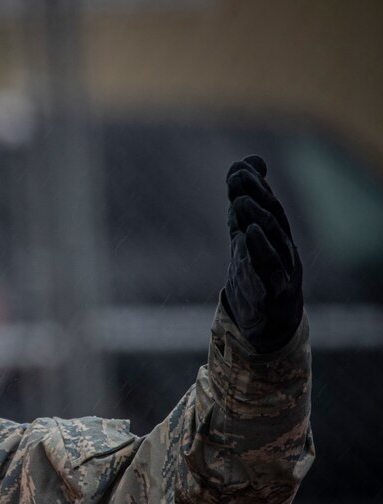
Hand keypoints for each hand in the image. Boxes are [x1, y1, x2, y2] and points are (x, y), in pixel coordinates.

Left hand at [224, 155, 303, 351]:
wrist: (269, 321)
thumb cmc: (258, 274)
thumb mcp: (245, 236)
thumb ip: (243, 205)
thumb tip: (243, 164)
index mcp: (276, 236)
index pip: (268, 206)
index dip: (254, 186)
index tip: (237, 169)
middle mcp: (283, 249)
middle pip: (273, 218)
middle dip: (256, 196)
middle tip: (237, 180)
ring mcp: (281, 270)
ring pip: (274, 241)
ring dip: (257, 219)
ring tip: (239, 202)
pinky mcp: (273, 292)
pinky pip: (269, 270)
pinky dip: (260, 250)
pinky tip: (248, 234)